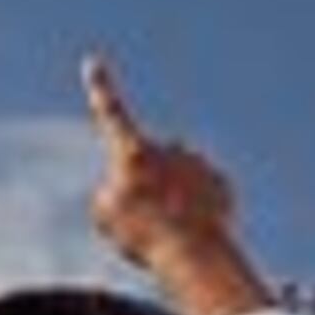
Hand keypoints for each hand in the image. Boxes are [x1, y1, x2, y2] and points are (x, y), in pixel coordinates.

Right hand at [82, 57, 269, 314]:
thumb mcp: (105, 214)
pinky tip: (194, 230)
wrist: (193, 253)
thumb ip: (113, 191)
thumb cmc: (142, 233)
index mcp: (132, 151)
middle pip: (151, 160)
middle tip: (146, 218)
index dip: (100, 88)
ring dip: (173, 198)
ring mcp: (197, 163)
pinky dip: (197, 208)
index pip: (111, 113)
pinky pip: (204, 192)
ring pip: (179, 177)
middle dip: (148, 181)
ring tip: (171, 230)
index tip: (93, 61)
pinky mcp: (221, 182)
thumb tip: (136, 186)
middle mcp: (167, 148)